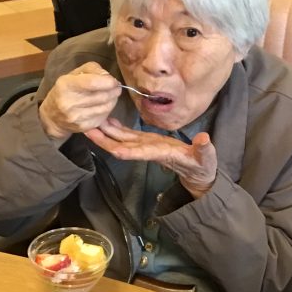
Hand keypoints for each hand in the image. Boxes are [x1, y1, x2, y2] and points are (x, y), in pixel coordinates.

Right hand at [39, 62, 121, 142]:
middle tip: (116, 87)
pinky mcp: (83, 127)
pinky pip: (103, 116)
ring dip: (113, 100)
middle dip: (114, 91)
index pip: (92, 83)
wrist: (52, 116)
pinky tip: (104, 105)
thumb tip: (108, 77)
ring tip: (112, 95)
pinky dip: (108, 110)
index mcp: (66, 85)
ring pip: (105, 107)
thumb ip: (92, 69)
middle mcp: (69, 102)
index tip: (114, 81)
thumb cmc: (66, 90)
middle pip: (102, 96)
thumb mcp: (74, 74)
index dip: (108, 82)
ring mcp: (76, 117)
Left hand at [85, 118, 217, 198]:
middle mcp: (148, 151)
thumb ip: (205, 149)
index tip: (106, 143)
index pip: (136, 152)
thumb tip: (204, 138)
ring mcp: (146, 146)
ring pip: (121, 140)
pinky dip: (117, 128)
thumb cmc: (203, 166)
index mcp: (160, 153)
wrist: (200, 173)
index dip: (120, 148)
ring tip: (89, 119)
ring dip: (105, 132)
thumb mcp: (206, 158)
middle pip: (121, 146)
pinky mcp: (148, 142)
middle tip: (85, 126)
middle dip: (103, 139)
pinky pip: (129, 136)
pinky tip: (107, 119)